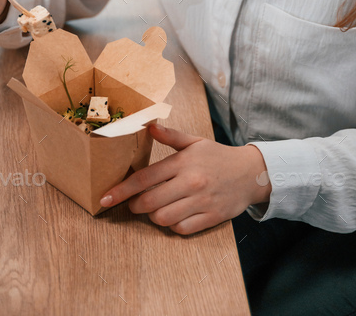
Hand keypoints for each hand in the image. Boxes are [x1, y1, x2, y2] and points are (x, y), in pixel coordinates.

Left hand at [99, 124, 271, 234]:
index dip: (122, 190)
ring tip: (157, 208)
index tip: (105, 197)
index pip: (144, 178)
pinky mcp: (211, 217)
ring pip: (163, 218)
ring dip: (154, 216)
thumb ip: (170, 136)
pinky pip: (182, 230)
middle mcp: (190, 183)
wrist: (250, 173)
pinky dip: (173, 226)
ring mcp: (201, 201)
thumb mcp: (195, 141)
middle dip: (136, 205)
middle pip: (149, 202)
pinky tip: (174, 217)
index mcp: (183, 162)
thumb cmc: (218, 156)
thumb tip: (149, 126)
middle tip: (136, 203)